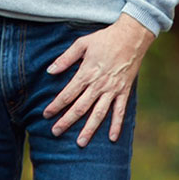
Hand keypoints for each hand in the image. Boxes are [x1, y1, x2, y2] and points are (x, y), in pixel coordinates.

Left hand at [42, 13, 154, 145]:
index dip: (56, 105)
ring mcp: (113, 90)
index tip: (46, 115)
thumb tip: (50, 71)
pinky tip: (112, 138)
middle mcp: (99, 85)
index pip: (67, 94)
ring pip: (99, 114)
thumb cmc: (105, 38)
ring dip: (89, 129)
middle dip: (66, 121)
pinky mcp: (124, 91)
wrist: (132, 36)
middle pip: (80, 107)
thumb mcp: (82, 44)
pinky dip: (117, 125)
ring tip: (80, 143)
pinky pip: (120, 111)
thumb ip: (65, 59)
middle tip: (55, 132)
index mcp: (86, 73)